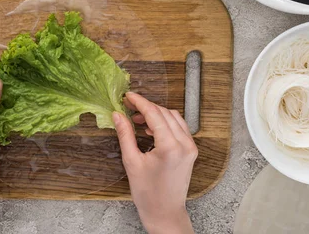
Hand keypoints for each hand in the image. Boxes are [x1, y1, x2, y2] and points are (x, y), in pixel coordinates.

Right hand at [113, 92, 196, 233]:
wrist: (165, 213)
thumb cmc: (148, 193)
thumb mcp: (131, 161)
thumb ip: (125, 134)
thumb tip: (117, 115)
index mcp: (170, 146)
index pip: (154, 113)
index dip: (139, 102)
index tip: (128, 96)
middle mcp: (184, 144)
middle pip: (164, 113)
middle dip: (146, 107)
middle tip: (128, 107)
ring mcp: (190, 147)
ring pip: (173, 117)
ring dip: (155, 114)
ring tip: (137, 119)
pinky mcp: (191, 151)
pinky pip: (179, 127)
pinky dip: (165, 123)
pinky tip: (150, 127)